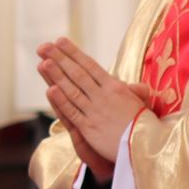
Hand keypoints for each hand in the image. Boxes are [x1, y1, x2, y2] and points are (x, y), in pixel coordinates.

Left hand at [37, 38, 148, 167]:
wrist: (146, 148)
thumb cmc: (143, 125)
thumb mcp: (141, 103)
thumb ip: (134, 92)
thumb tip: (138, 85)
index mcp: (115, 87)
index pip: (90, 66)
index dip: (73, 53)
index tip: (60, 41)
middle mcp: (103, 96)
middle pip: (77, 74)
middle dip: (59, 59)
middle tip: (43, 46)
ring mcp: (94, 111)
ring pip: (72, 90)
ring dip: (56, 76)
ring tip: (43, 62)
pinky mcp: (88, 128)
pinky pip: (72, 112)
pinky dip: (61, 101)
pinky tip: (50, 90)